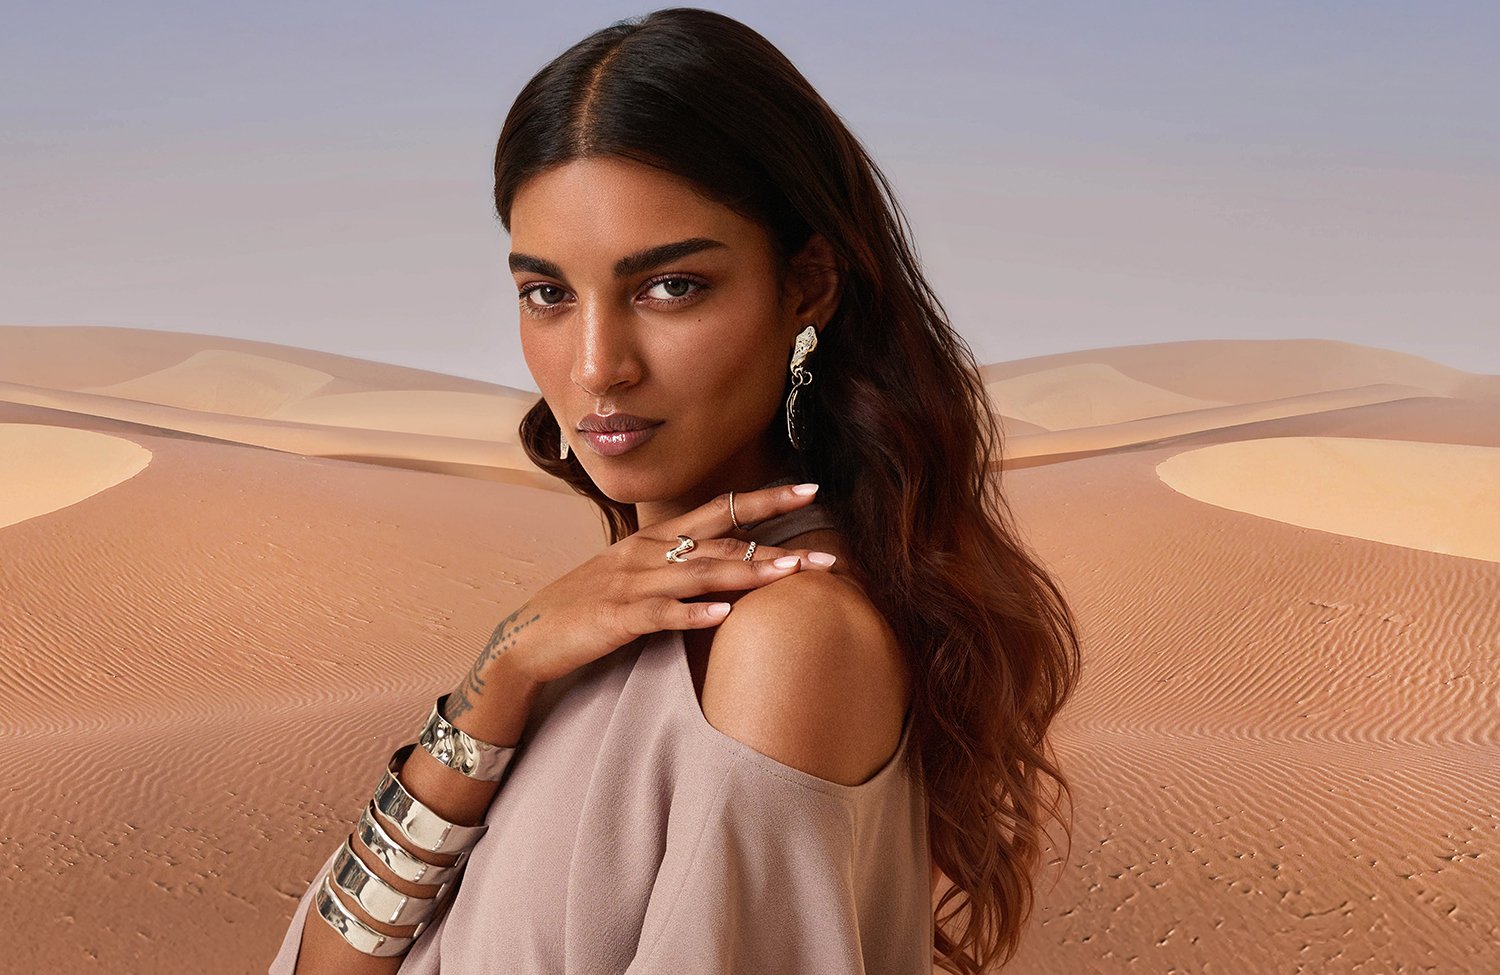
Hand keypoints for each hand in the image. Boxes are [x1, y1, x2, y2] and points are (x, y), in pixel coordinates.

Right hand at [489, 482, 835, 686]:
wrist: (527, 637)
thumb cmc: (586, 608)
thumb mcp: (634, 576)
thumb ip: (676, 565)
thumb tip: (724, 564)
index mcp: (654, 540)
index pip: (718, 510)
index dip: (764, 498)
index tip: (809, 489)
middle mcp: (647, 554)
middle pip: (719, 535)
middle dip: (773, 533)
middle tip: (823, 543)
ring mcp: (631, 585)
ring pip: (699, 571)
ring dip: (747, 571)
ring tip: (791, 571)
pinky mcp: (615, 619)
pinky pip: (660, 614)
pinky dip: (692, 613)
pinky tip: (723, 614)